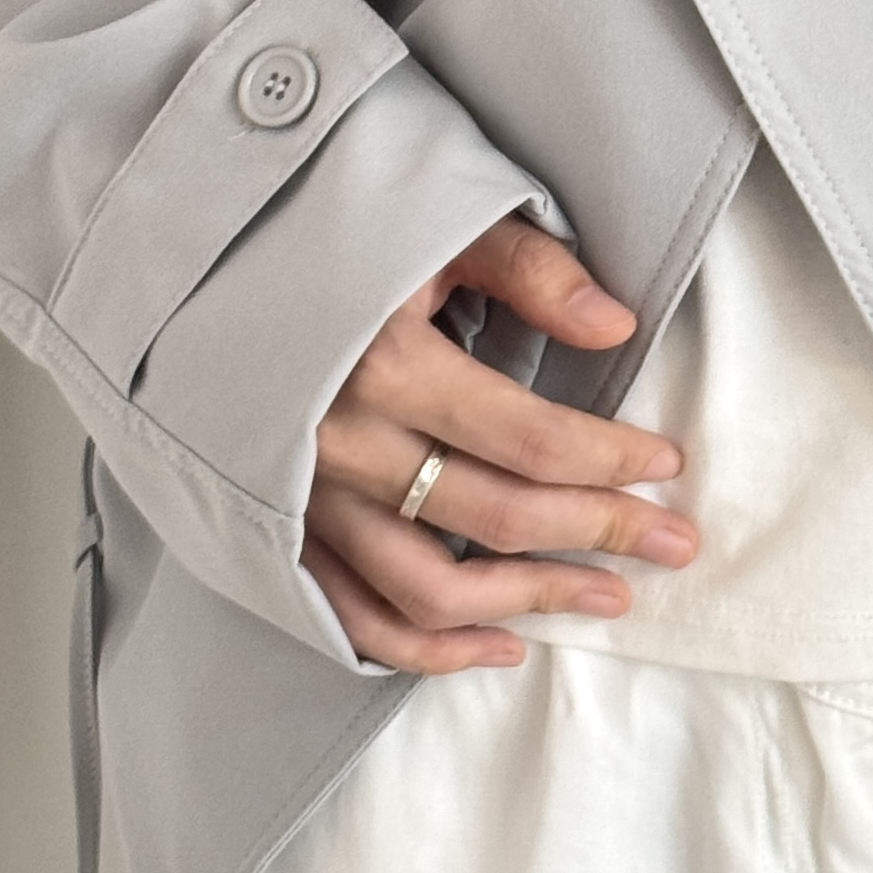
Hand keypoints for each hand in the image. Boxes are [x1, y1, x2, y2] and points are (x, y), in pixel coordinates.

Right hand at [303, 216, 699, 672]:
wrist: (197, 263)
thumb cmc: (325, 233)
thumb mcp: (428, 221)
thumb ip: (526, 268)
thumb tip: (616, 325)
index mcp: (385, 364)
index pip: (531, 440)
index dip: (613, 460)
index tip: (667, 464)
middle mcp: (343, 446)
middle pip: (498, 518)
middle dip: (602, 534)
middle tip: (675, 545)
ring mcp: (308, 502)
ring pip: (431, 590)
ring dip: (531, 602)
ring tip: (609, 600)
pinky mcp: (285, 534)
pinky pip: (358, 620)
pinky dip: (431, 650)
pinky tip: (502, 647)